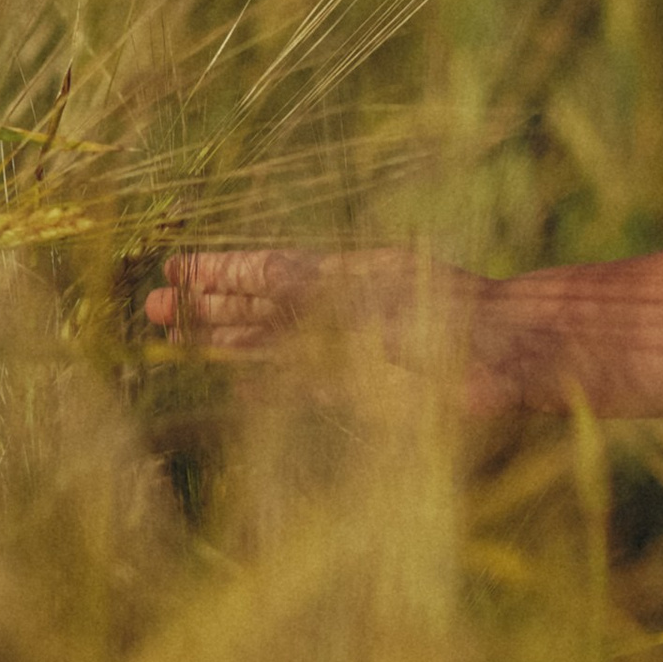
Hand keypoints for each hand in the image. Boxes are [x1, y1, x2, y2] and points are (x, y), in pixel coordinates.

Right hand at [144, 247, 501, 399]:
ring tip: (168, 335)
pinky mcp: (360, 392)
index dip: (221, 273)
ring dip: (222, 341)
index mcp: (344, 280)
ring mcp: (347, 352)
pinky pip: (302, 383)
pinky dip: (267, 381)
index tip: (175, 270)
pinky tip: (235, 381)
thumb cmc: (454, 318)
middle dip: (206, 309)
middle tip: (148, 307)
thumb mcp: (372, 293)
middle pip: (260, 309)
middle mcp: (339, 313)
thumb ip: (311, 289)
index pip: (267, 274)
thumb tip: (260, 278)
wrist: (514, 356)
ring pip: (272, 343)